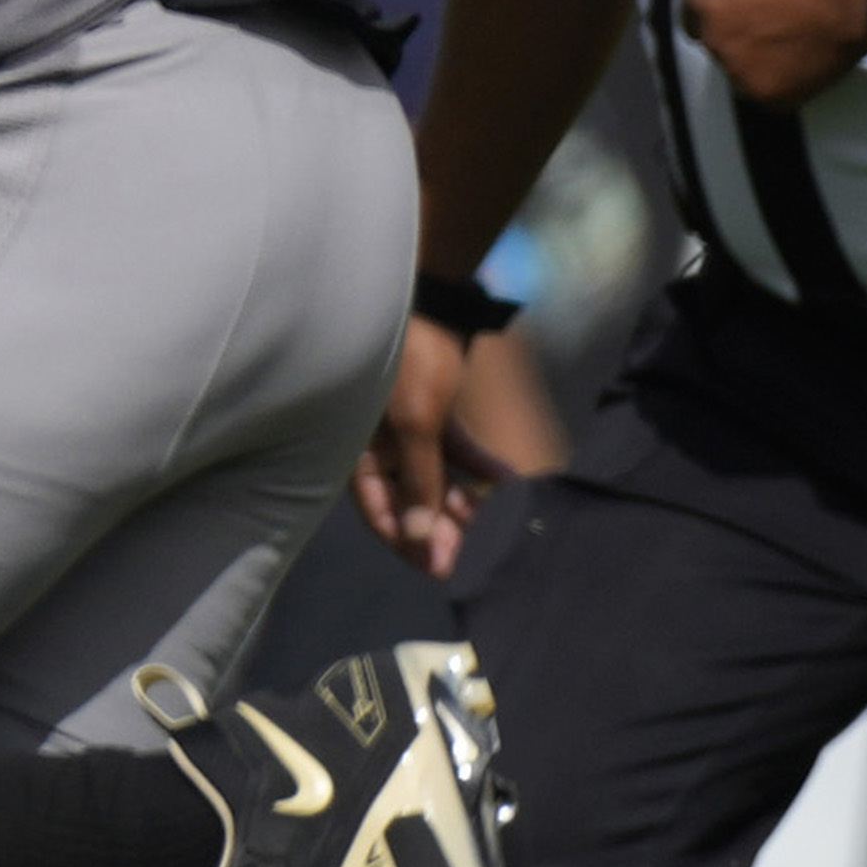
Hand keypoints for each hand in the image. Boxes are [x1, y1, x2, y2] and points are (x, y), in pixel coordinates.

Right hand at [356, 316, 475, 576]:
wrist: (429, 297)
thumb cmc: (407, 362)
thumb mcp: (415, 425)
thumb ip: (419, 482)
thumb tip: (419, 538)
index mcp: (356, 452)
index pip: (379, 513)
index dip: (409, 543)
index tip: (443, 569)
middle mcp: (377, 447)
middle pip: (411, 500)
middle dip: (444, 528)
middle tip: (478, 555)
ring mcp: (405, 429)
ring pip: (437, 477)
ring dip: (467, 500)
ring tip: (500, 524)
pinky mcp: (432, 411)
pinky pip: (456, 449)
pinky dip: (479, 464)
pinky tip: (510, 481)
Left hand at [680, 0, 866, 110]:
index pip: (693, 11)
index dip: (717, 6)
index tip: (738, 2)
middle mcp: (716, 40)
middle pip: (716, 41)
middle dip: (736, 31)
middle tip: (770, 19)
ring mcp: (742, 73)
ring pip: (739, 69)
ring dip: (755, 58)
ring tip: (789, 39)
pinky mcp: (771, 97)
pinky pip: (768, 92)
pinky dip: (781, 80)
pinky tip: (801, 59)